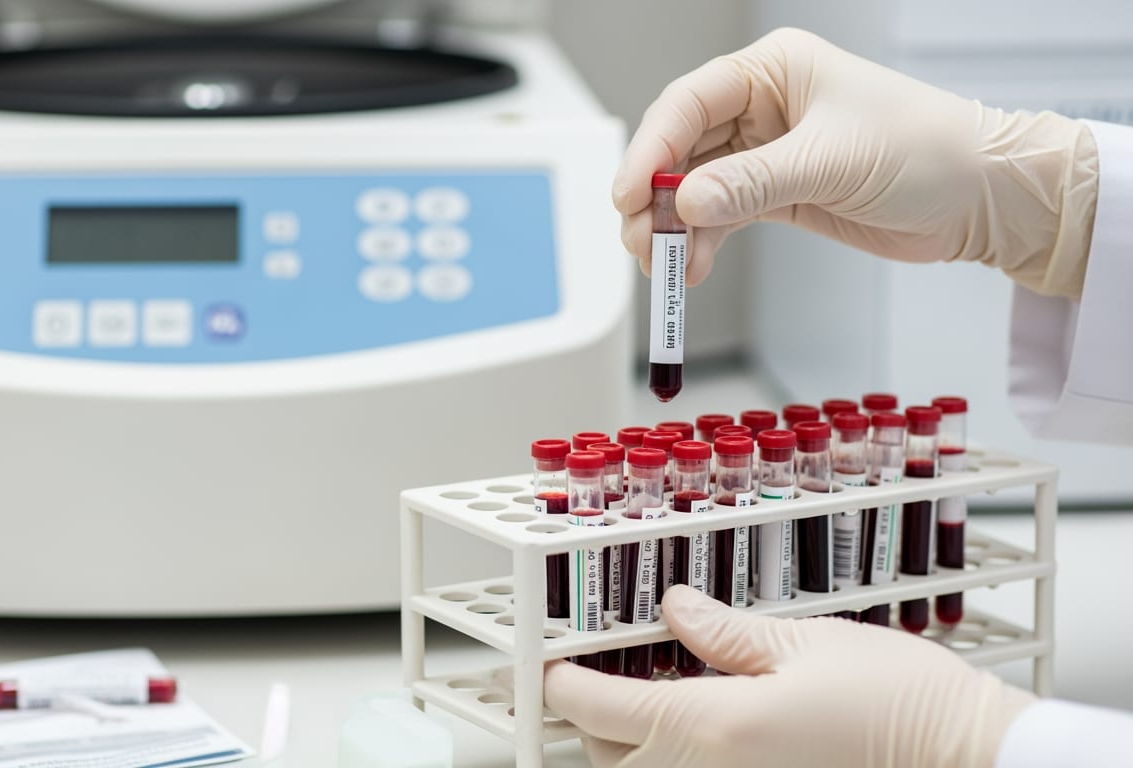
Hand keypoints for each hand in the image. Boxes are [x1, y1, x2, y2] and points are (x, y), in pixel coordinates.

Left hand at [544, 585, 1034, 767]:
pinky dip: (674, 753)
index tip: (547, 660)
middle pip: (607, 754)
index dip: (557, 680)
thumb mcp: (802, 644)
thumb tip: (673, 612)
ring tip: (648, 690)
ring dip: (632, 739)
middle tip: (599, 667)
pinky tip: (699, 718)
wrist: (973, 759)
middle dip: (591, 713)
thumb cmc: (903, 704)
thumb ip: (723, 633)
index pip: (593, 709)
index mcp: (712, 730)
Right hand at [617, 27, 1097, 299]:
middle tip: (642, 242)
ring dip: (673, 229)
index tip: (629, 196)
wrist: (980, 197)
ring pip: (693, 189)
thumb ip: (751, 182)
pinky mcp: (776, 193)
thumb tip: (685, 202)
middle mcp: (761, 107)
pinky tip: (695, 267)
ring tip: (665, 267)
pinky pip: (719, 216)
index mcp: (773, 70)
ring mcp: (765, 152)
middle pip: (680, 149)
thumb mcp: (831, 161)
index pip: (687, 104)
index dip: (650, 150)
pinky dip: (702, 243)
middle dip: (654, 199)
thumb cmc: (928, 149)